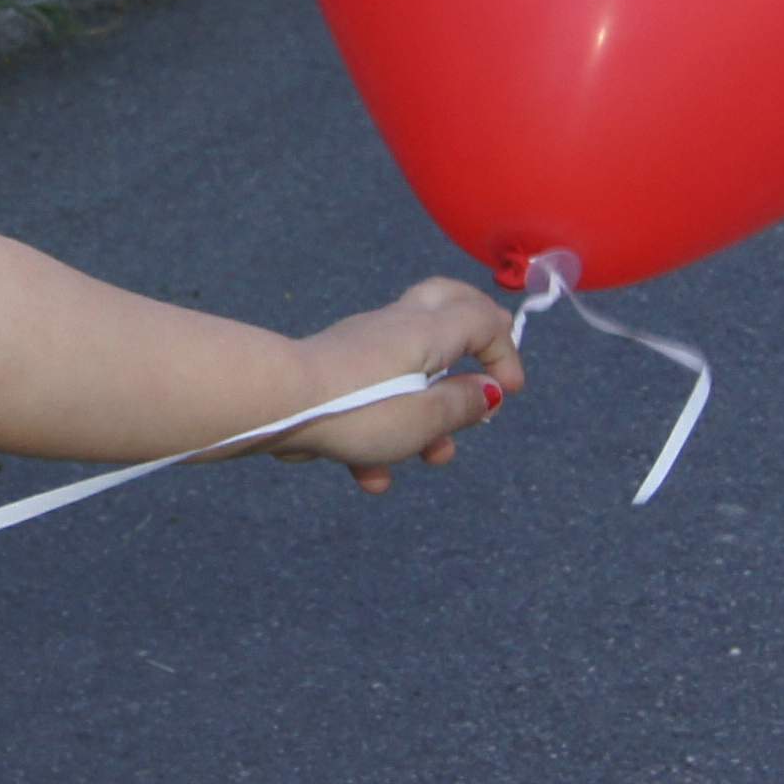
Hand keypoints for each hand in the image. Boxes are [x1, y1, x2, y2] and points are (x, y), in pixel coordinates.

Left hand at [265, 276, 523, 491]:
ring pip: (408, 370)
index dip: (505, 353)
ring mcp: (361, 347)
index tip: (508, 394)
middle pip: (447, 307)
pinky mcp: (332, 373)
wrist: (275, 404)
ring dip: (425, 416)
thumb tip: (489, 391)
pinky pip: (369, 399)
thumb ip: (462, 405)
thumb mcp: (424, 419)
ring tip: (430, 457)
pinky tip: (368, 476)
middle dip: (475, 341)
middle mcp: (396, 327)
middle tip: (483, 377)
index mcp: (427, 331)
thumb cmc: (357, 409)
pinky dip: (378, 434)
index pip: (483, 318)